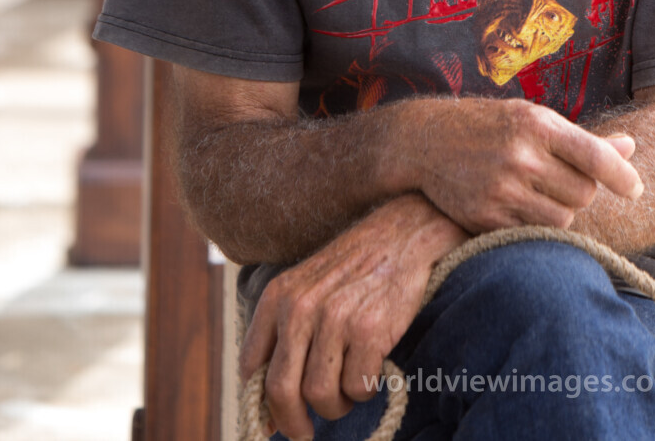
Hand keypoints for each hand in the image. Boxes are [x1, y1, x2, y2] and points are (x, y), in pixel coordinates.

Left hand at [240, 193, 464, 440]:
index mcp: (278, 296)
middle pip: (281, 391)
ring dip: (336, 404)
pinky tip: (372, 367)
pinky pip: (357, 388)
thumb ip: (285, 334)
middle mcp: (300, 307)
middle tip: (304, 434)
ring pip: (321, 396)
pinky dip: (364, 389)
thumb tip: (268, 407)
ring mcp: (334, 318)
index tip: (272, 421)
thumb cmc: (356, 267)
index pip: (251, 368)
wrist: (403, 233)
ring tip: (348, 386)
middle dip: (292, 423)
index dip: (261, 403)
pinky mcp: (368, 330)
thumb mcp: (308, 286)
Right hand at [391, 96, 642, 231]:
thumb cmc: (491, 126)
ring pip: (562, 219)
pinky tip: (520, 206)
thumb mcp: (534, 119)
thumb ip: (581, 139)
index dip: (622, 176)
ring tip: (541, 193)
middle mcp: (520, 156)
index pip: (594, 155)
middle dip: (582, 191)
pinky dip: (535, 225)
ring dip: (561, 211)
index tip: (636, 190)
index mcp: (536, 124)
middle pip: (583, 194)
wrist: (425, 140)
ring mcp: (501, 190)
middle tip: (562, 180)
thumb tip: (630, 148)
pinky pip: (532, 233)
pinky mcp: (485, 217)